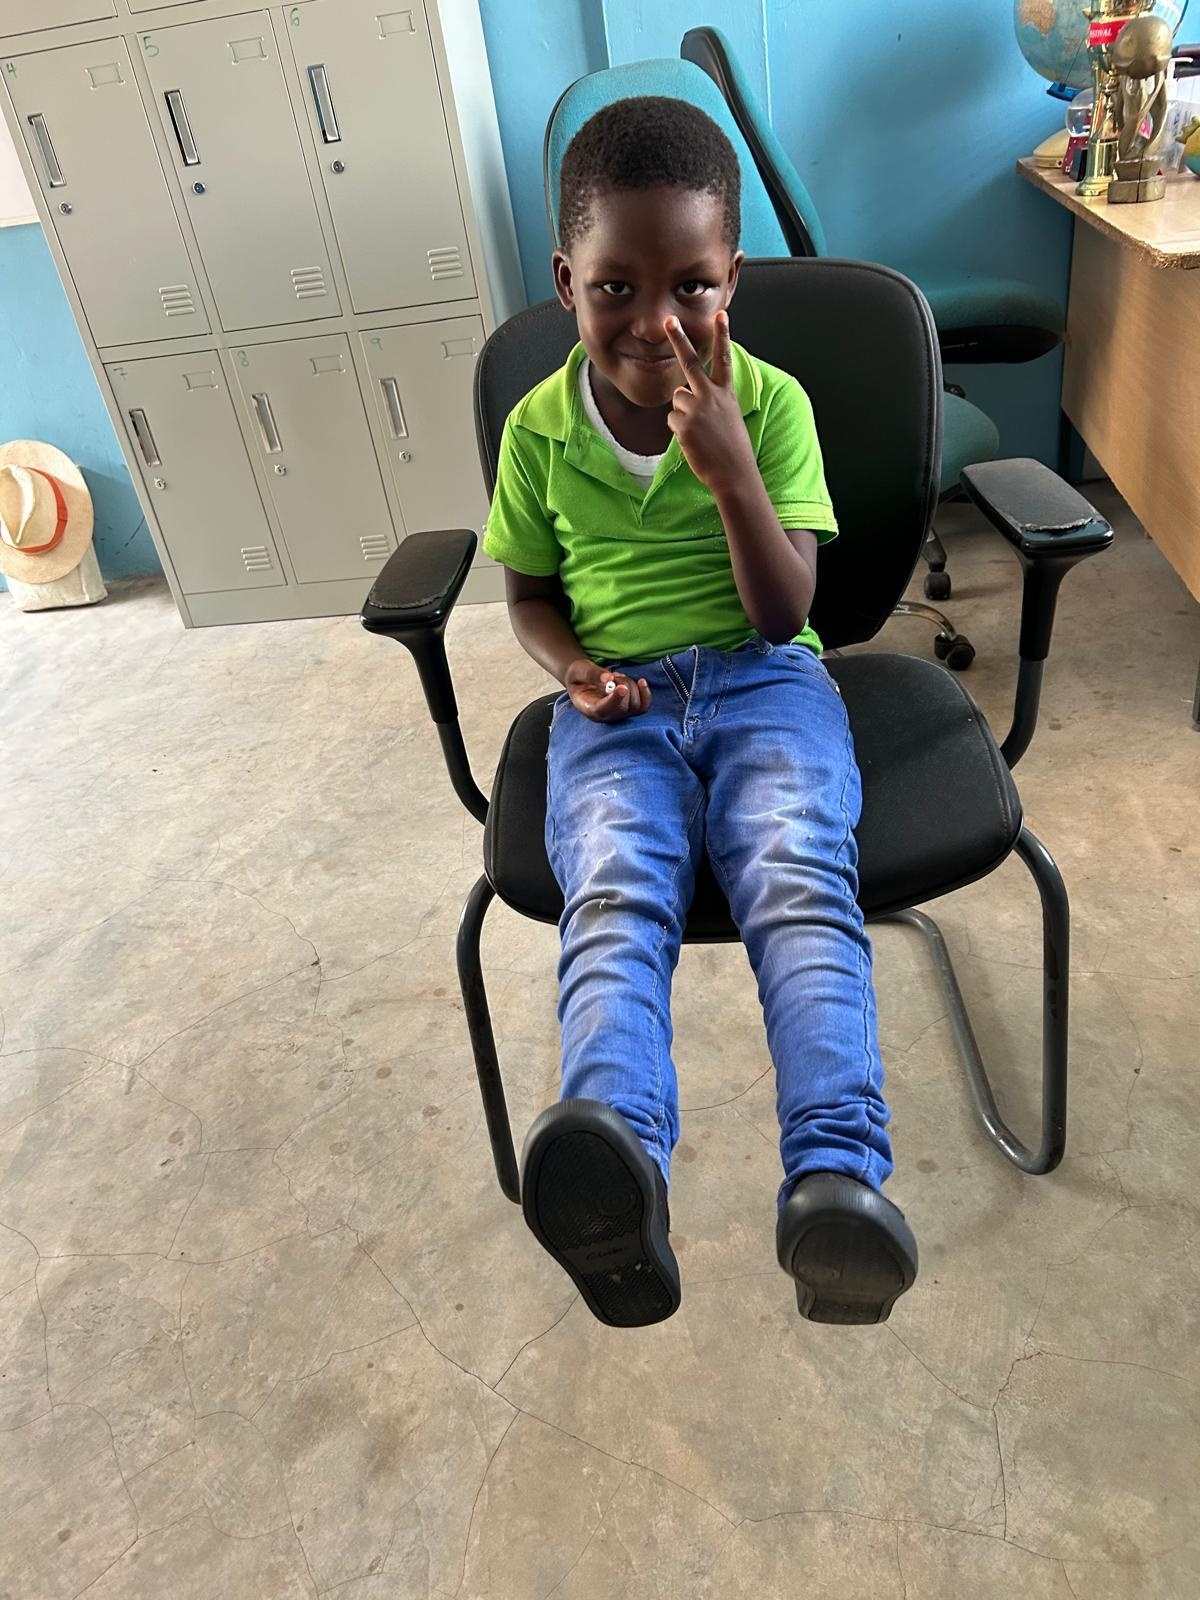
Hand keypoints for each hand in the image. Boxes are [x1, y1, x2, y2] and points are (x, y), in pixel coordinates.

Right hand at [565, 659, 651, 722]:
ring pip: (635, 705)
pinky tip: (641, 682)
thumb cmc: (579, 676)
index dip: (614, 700)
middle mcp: (605, 716)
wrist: (583, 680)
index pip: (603, 710)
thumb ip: (591, 674)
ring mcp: (618, 714)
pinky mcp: (629, 709)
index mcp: (589, 708)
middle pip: (623, 707)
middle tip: (613, 674)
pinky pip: (643, 706)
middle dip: (623, 685)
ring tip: (618, 677)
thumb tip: (607, 678)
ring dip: (631, 685)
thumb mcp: (579, 670)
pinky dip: (645, 693)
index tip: (622, 688)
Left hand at [664, 311, 754, 495]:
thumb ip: (709, 401)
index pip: (724, 359)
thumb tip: (681, 393)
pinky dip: (680, 431)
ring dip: (684, 414)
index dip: (722, 336)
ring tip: (700, 432)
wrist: (734, 473)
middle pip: (690, 362)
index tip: (721, 314)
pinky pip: (673, 420)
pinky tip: (694, 441)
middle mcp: (711, 396)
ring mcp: (696, 409)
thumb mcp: (729, 417)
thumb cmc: (732, 448)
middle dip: (678, 339)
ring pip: (678, 399)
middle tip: (668, 320)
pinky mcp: (683, 424)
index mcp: (726, 393)